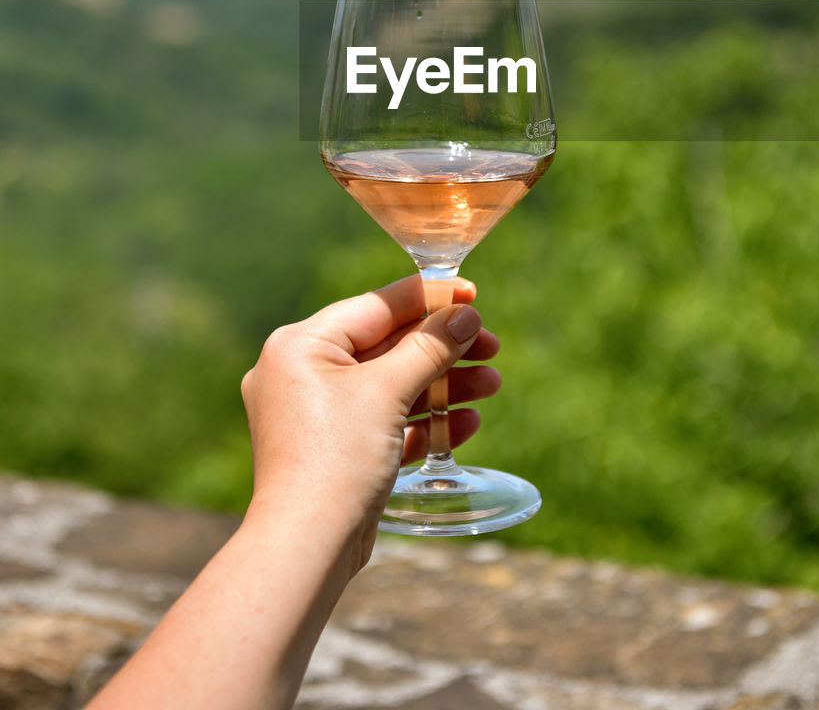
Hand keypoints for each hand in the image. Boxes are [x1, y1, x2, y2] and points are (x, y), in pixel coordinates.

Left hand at [240, 274, 499, 570]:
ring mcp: (316, 415)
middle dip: (443, 349)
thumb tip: (465, 314)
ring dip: (443, 385)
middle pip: (387, 346)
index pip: (376, 307)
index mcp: (300, 344)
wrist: (306, 548)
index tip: (473, 294)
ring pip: (390, 386)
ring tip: (493, 385)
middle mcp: (302, 373)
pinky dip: (423, 420)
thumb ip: (429, 347)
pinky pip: (384, 422)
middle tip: (492, 346)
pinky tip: (467, 421)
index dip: (429, 298)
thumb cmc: (336, 459)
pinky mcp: (334, 451)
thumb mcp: (388, 392)